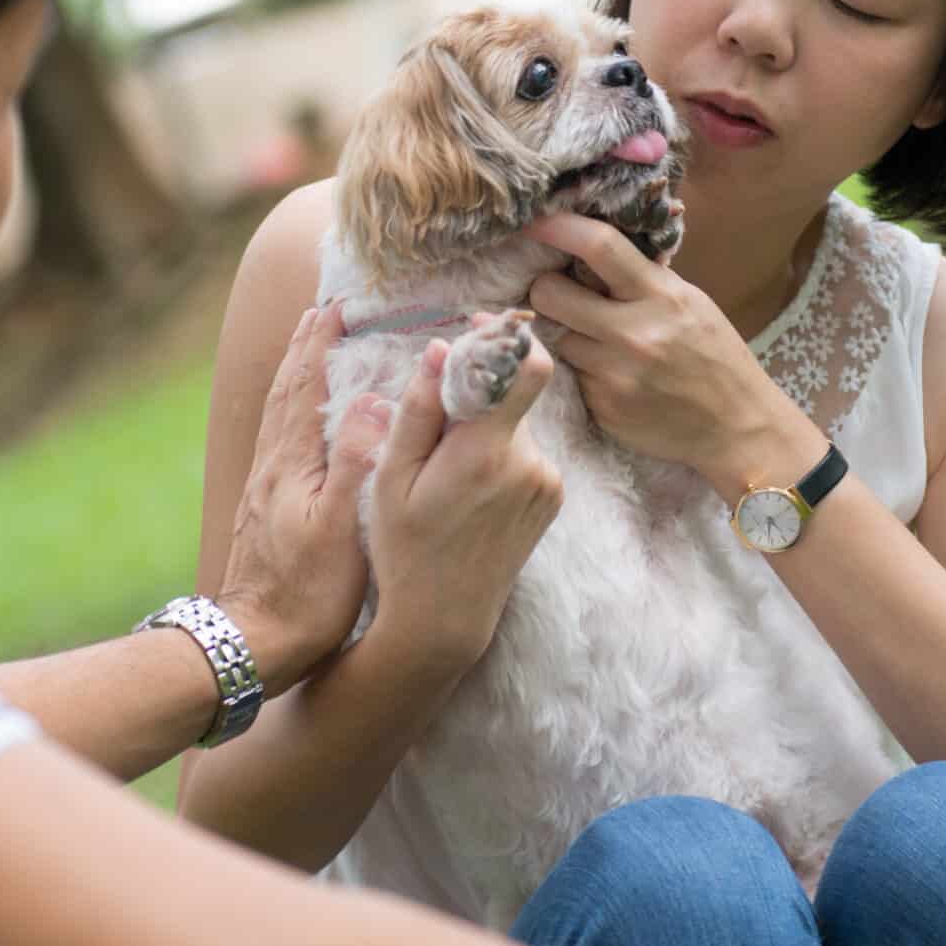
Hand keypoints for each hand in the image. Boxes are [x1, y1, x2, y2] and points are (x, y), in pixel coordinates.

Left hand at [215, 304, 387, 691]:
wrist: (252, 644)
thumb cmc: (305, 596)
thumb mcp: (340, 531)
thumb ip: (355, 463)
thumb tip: (369, 401)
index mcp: (291, 465)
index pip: (305, 387)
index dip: (321, 344)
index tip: (338, 306)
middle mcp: (272, 467)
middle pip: (285, 392)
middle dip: (305, 349)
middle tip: (322, 312)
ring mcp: (264, 488)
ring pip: (278, 415)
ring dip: (295, 376)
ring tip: (309, 349)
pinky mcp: (263, 509)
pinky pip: (279, 440)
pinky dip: (290, 412)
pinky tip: (298, 422)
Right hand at [362, 326, 563, 671]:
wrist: (445, 618)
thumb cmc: (405, 548)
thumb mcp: (392, 478)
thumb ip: (420, 411)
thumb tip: (441, 348)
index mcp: (487, 454)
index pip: (527, 367)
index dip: (506, 336)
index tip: (477, 327)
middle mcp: (530, 464)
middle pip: (514, 392)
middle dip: (477, 391)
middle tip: (434, 421)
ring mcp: (547, 482)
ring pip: (515, 422)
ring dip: (485, 426)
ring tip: (445, 470)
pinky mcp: (552, 496)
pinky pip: (525, 450)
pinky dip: (497, 451)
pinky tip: (468, 488)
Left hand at [525, 212, 821, 501]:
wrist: (739, 429)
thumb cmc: (716, 359)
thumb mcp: (692, 304)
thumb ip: (644, 278)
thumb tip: (595, 244)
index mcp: (661, 296)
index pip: (600, 246)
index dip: (558, 227)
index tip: (535, 220)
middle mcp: (634, 333)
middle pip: (550, 293)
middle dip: (546, 288)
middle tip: (560, 293)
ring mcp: (615, 374)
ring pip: (557, 338)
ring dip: (570, 336)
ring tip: (605, 346)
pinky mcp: (603, 408)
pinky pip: (573, 377)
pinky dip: (586, 374)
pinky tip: (618, 380)